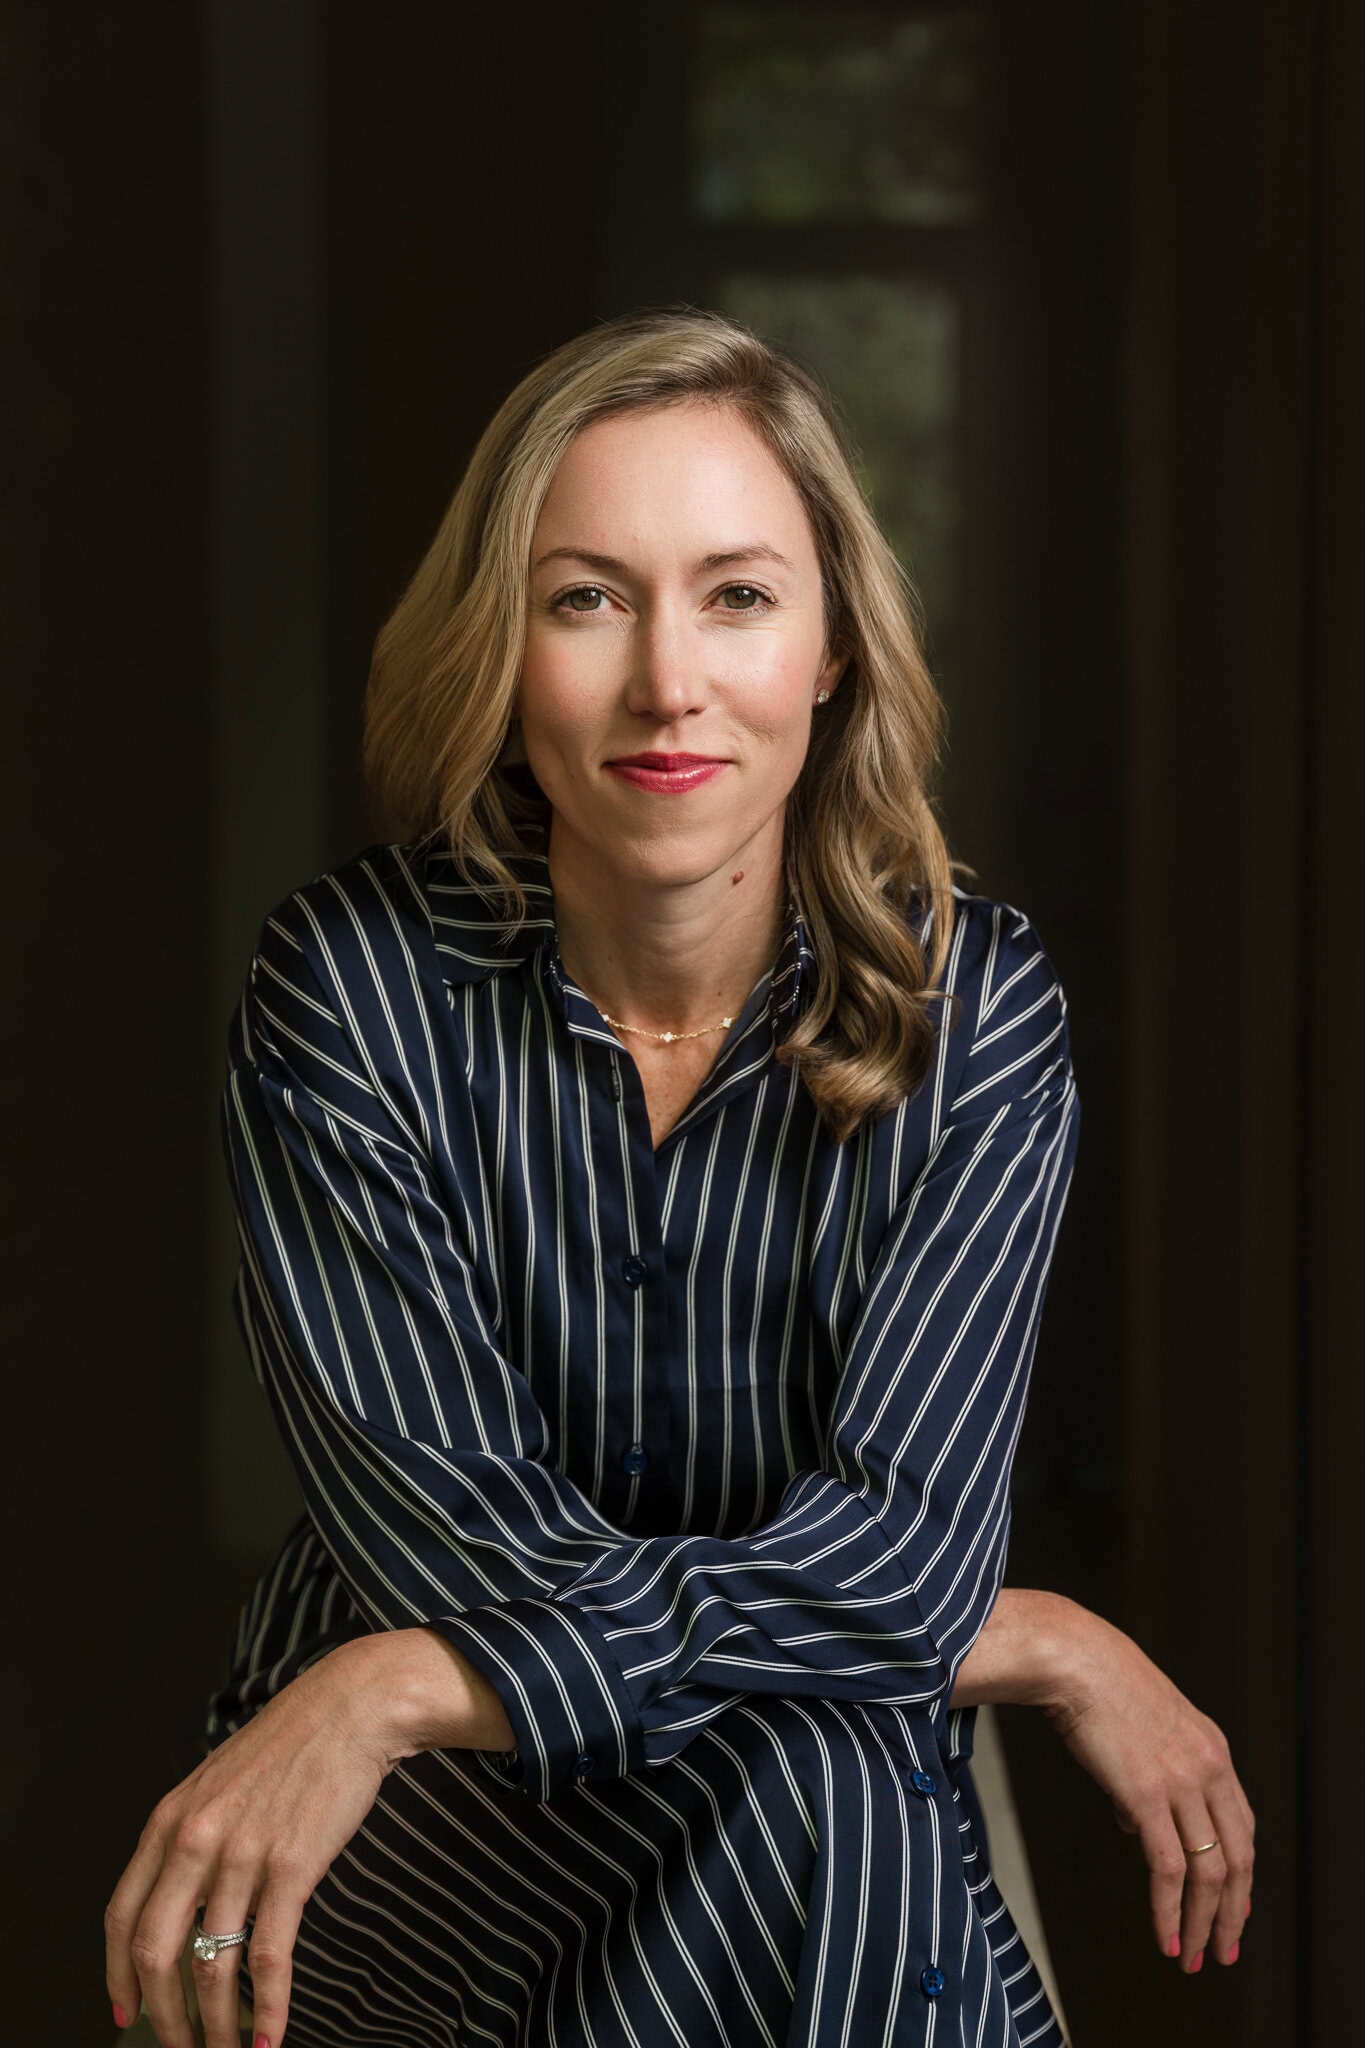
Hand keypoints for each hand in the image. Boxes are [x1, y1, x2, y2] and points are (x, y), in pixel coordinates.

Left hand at [105, 1629, 508, 2047]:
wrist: (352, 1706)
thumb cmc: (291, 1742)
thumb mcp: (217, 1780)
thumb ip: (190, 1834)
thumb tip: (180, 1902)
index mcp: (169, 1818)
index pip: (121, 1916)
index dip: (117, 1975)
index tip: (124, 2012)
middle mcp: (194, 1838)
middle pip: (156, 1953)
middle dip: (162, 2017)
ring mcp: (241, 1854)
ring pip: (211, 1967)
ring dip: (216, 2026)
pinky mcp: (291, 1866)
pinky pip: (268, 1956)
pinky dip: (268, 2009)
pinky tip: (269, 2037)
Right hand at [1042, 1609, 1253, 1973]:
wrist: (1075, 1659)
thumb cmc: (1098, 1685)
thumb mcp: (1145, 1727)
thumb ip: (1151, 1774)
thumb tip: (1134, 1824)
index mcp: (1213, 1750)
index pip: (1243, 1827)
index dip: (1242, 1873)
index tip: (1236, 1908)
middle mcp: (1209, 1769)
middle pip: (1239, 1859)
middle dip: (1232, 1913)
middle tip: (1221, 1949)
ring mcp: (1182, 1783)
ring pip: (1210, 1873)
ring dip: (1202, 1922)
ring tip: (1189, 1954)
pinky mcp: (1148, 1796)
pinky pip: (1169, 1869)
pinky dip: (1170, 1910)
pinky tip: (1164, 1934)